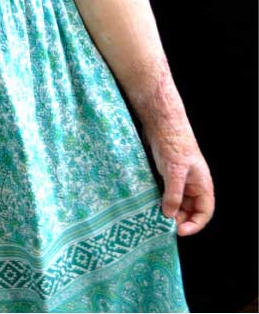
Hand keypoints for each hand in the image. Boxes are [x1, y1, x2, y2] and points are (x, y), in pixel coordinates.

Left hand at [140, 118, 214, 235]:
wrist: (161, 122)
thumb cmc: (173, 143)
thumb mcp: (175, 171)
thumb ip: (173, 194)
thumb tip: (169, 216)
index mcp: (201, 185)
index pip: (204, 212)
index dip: (195, 225)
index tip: (179, 232)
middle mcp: (191, 185)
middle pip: (189, 210)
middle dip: (178, 220)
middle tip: (162, 226)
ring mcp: (178, 180)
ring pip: (175, 203)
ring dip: (167, 211)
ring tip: (154, 218)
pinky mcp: (165, 175)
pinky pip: (164, 194)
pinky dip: (159, 201)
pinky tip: (149, 205)